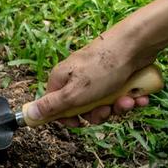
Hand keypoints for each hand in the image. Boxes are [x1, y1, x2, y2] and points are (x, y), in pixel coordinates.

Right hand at [26, 40, 150, 126]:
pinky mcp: (116, 75)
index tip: (79, 123)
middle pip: (83, 108)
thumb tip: (29, 114)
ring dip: (118, 106)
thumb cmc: (103, 67)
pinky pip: (119, 95)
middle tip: (107, 110)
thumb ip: (51, 106)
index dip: (67, 118)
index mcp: (61, 80)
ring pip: (104, 103)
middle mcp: (77, 78)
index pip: (56, 106)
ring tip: (128, 100)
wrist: (137, 44)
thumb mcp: (73, 93)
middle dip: (99, 113)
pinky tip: (138, 97)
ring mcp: (98, 77)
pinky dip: (130, 98)